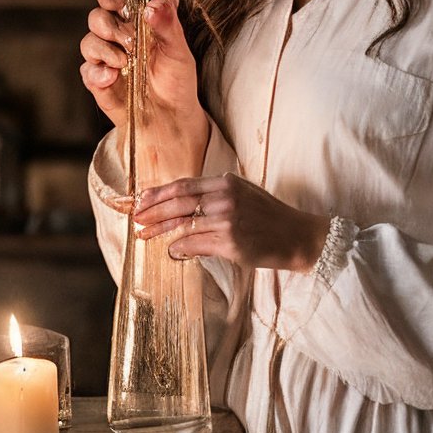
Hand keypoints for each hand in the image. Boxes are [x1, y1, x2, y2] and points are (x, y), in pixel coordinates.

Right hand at [79, 0, 208, 175]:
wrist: (172, 118)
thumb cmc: (177, 81)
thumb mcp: (179, 51)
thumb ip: (168, 24)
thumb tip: (153, 5)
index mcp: (135, 23)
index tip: (118, 2)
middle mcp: (117, 38)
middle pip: (96, 17)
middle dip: (108, 25)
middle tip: (128, 40)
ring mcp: (106, 60)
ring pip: (88, 42)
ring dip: (104, 49)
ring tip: (125, 62)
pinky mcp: (98, 82)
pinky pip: (87, 71)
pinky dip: (98, 72)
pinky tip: (113, 76)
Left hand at [136, 172, 329, 273]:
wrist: (297, 236)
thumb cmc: (269, 217)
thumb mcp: (243, 194)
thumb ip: (215, 195)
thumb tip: (181, 204)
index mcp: (227, 183)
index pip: (183, 185)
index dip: (158, 193)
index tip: (140, 200)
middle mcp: (225, 198)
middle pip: (178, 202)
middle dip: (152, 211)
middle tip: (135, 219)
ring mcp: (227, 220)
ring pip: (183, 224)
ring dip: (160, 231)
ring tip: (144, 235)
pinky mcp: (231, 243)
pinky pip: (196, 244)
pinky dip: (180, 246)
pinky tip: (172, 249)